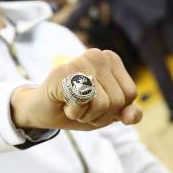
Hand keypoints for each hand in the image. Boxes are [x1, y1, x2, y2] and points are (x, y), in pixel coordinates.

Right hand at [11, 49, 142, 130]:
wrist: (41, 110)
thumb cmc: (77, 107)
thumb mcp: (108, 112)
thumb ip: (127, 112)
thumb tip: (131, 117)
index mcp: (111, 59)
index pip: (130, 95)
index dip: (114, 109)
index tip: (95, 103)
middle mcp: (97, 55)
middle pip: (118, 101)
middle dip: (100, 114)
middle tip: (81, 105)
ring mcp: (79, 61)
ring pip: (103, 104)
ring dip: (86, 114)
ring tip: (73, 104)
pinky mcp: (63, 73)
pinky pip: (83, 103)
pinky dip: (74, 112)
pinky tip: (63, 102)